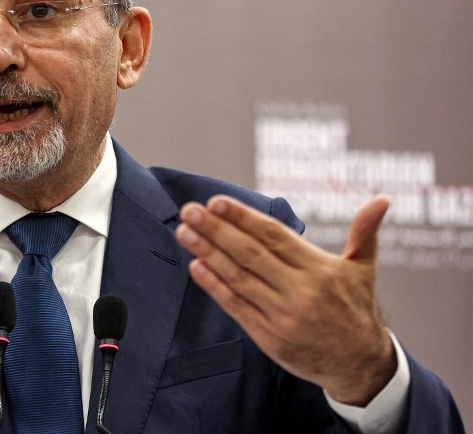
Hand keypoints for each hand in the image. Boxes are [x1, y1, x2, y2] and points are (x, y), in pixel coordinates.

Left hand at [175, 194, 395, 405]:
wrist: (360, 365)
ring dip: (207, 253)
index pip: (273, 235)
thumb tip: (382, 199)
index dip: (243, 217)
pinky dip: (214, 286)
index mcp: (319, 268)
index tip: (216, 201)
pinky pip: (237, 306)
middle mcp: (300, 290)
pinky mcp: (269, 336)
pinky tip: (195, 267)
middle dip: (216, 230)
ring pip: (239, 278)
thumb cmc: (356, 309)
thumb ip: (365, 231)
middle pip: (250, 253)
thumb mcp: (363, 268)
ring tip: (184, 232)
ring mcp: (283, 315)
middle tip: (189, 210)